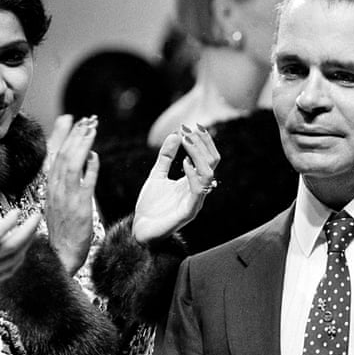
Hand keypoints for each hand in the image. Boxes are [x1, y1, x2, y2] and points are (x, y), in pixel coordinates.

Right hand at [0, 160, 39, 335]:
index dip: (9, 222)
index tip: (18, 210)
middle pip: (12, 247)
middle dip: (28, 230)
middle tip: (37, 215)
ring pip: (14, 260)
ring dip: (27, 244)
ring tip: (34, 230)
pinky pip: (8, 271)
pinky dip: (19, 260)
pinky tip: (21, 254)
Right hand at [45, 115, 98, 274]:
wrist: (59, 254)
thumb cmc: (63, 229)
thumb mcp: (60, 202)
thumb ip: (68, 180)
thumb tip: (83, 160)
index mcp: (50, 186)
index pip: (56, 154)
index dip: (64, 135)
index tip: (74, 119)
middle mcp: (56, 189)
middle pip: (64, 154)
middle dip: (76, 134)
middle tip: (88, 118)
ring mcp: (66, 197)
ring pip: (72, 163)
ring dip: (82, 144)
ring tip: (92, 128)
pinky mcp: (79, 207)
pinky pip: (85, 183)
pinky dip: (90, 167)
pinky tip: (96, 156)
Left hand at [132, 124, 219, 243]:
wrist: (140, 230)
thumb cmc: (150, 206)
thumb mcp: (156, 175)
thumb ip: (166, 157)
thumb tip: (175, 134)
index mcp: (194, 181)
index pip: (209, 157)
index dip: (202, 140)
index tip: (188, 125)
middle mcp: (199, 190)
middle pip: (213, 162)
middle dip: (201, 143)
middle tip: (187, 130)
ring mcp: (196, 201)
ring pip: (208, 174)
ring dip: (198, 154)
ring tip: (185, 141)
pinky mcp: (189, 212)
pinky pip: (198, 190)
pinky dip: (192, 173)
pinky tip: (184, 162)